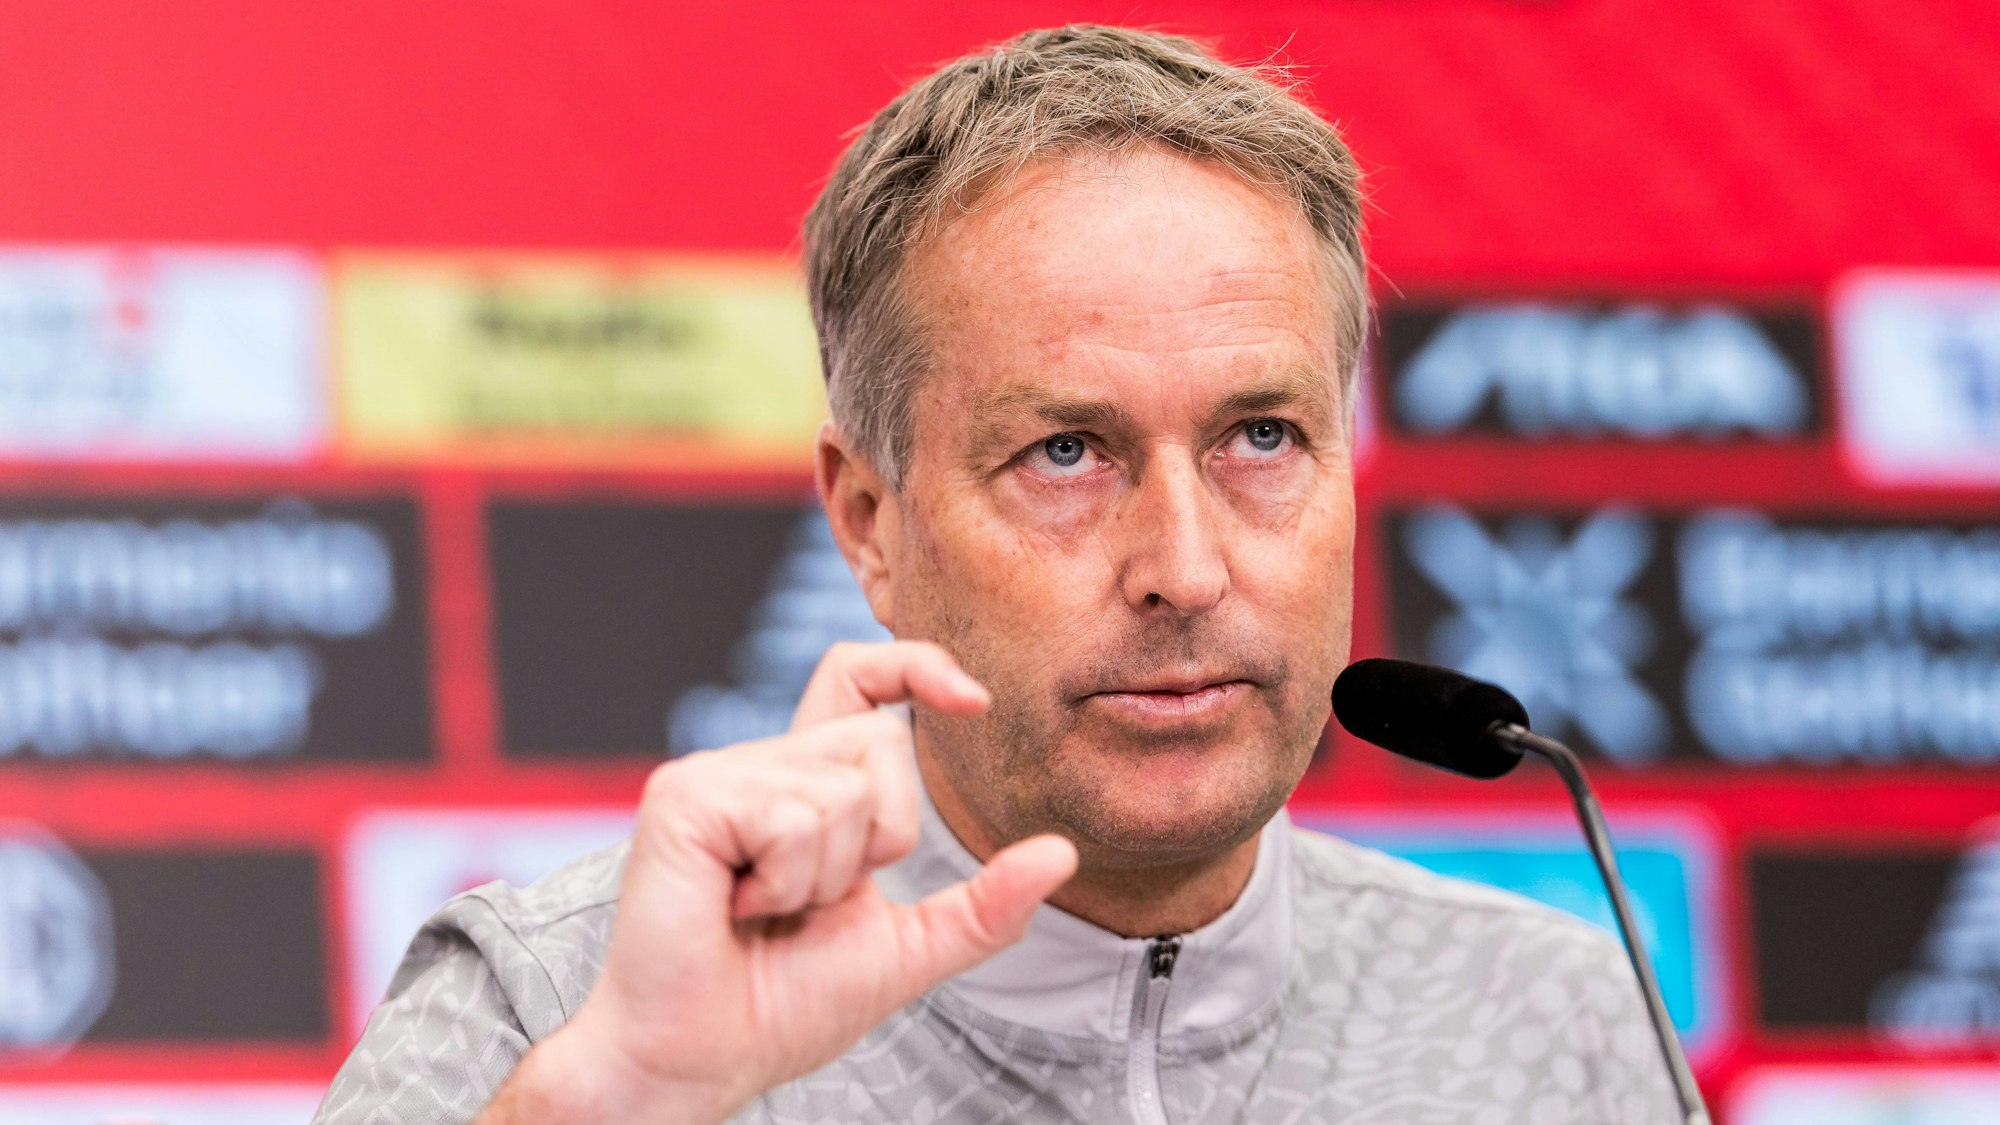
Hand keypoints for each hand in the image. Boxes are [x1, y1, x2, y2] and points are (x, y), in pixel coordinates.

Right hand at [502, 642, 1077, 1123]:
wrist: (698, 1060)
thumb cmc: (780, 1007)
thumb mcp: (907, 950)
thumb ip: (984, 905)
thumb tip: (1061, 854)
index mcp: (802, 785)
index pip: (859, 680)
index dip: (917, 666)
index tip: (974, 702)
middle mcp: (758, 765)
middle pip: (877, 741)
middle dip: (877, 839)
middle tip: (807, 902)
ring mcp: (715, 775)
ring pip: (841, 786)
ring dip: (824, 875)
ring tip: (765, 910)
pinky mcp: (684, 797)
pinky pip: (790, 814)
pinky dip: (785, 878)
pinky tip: (737, 906)